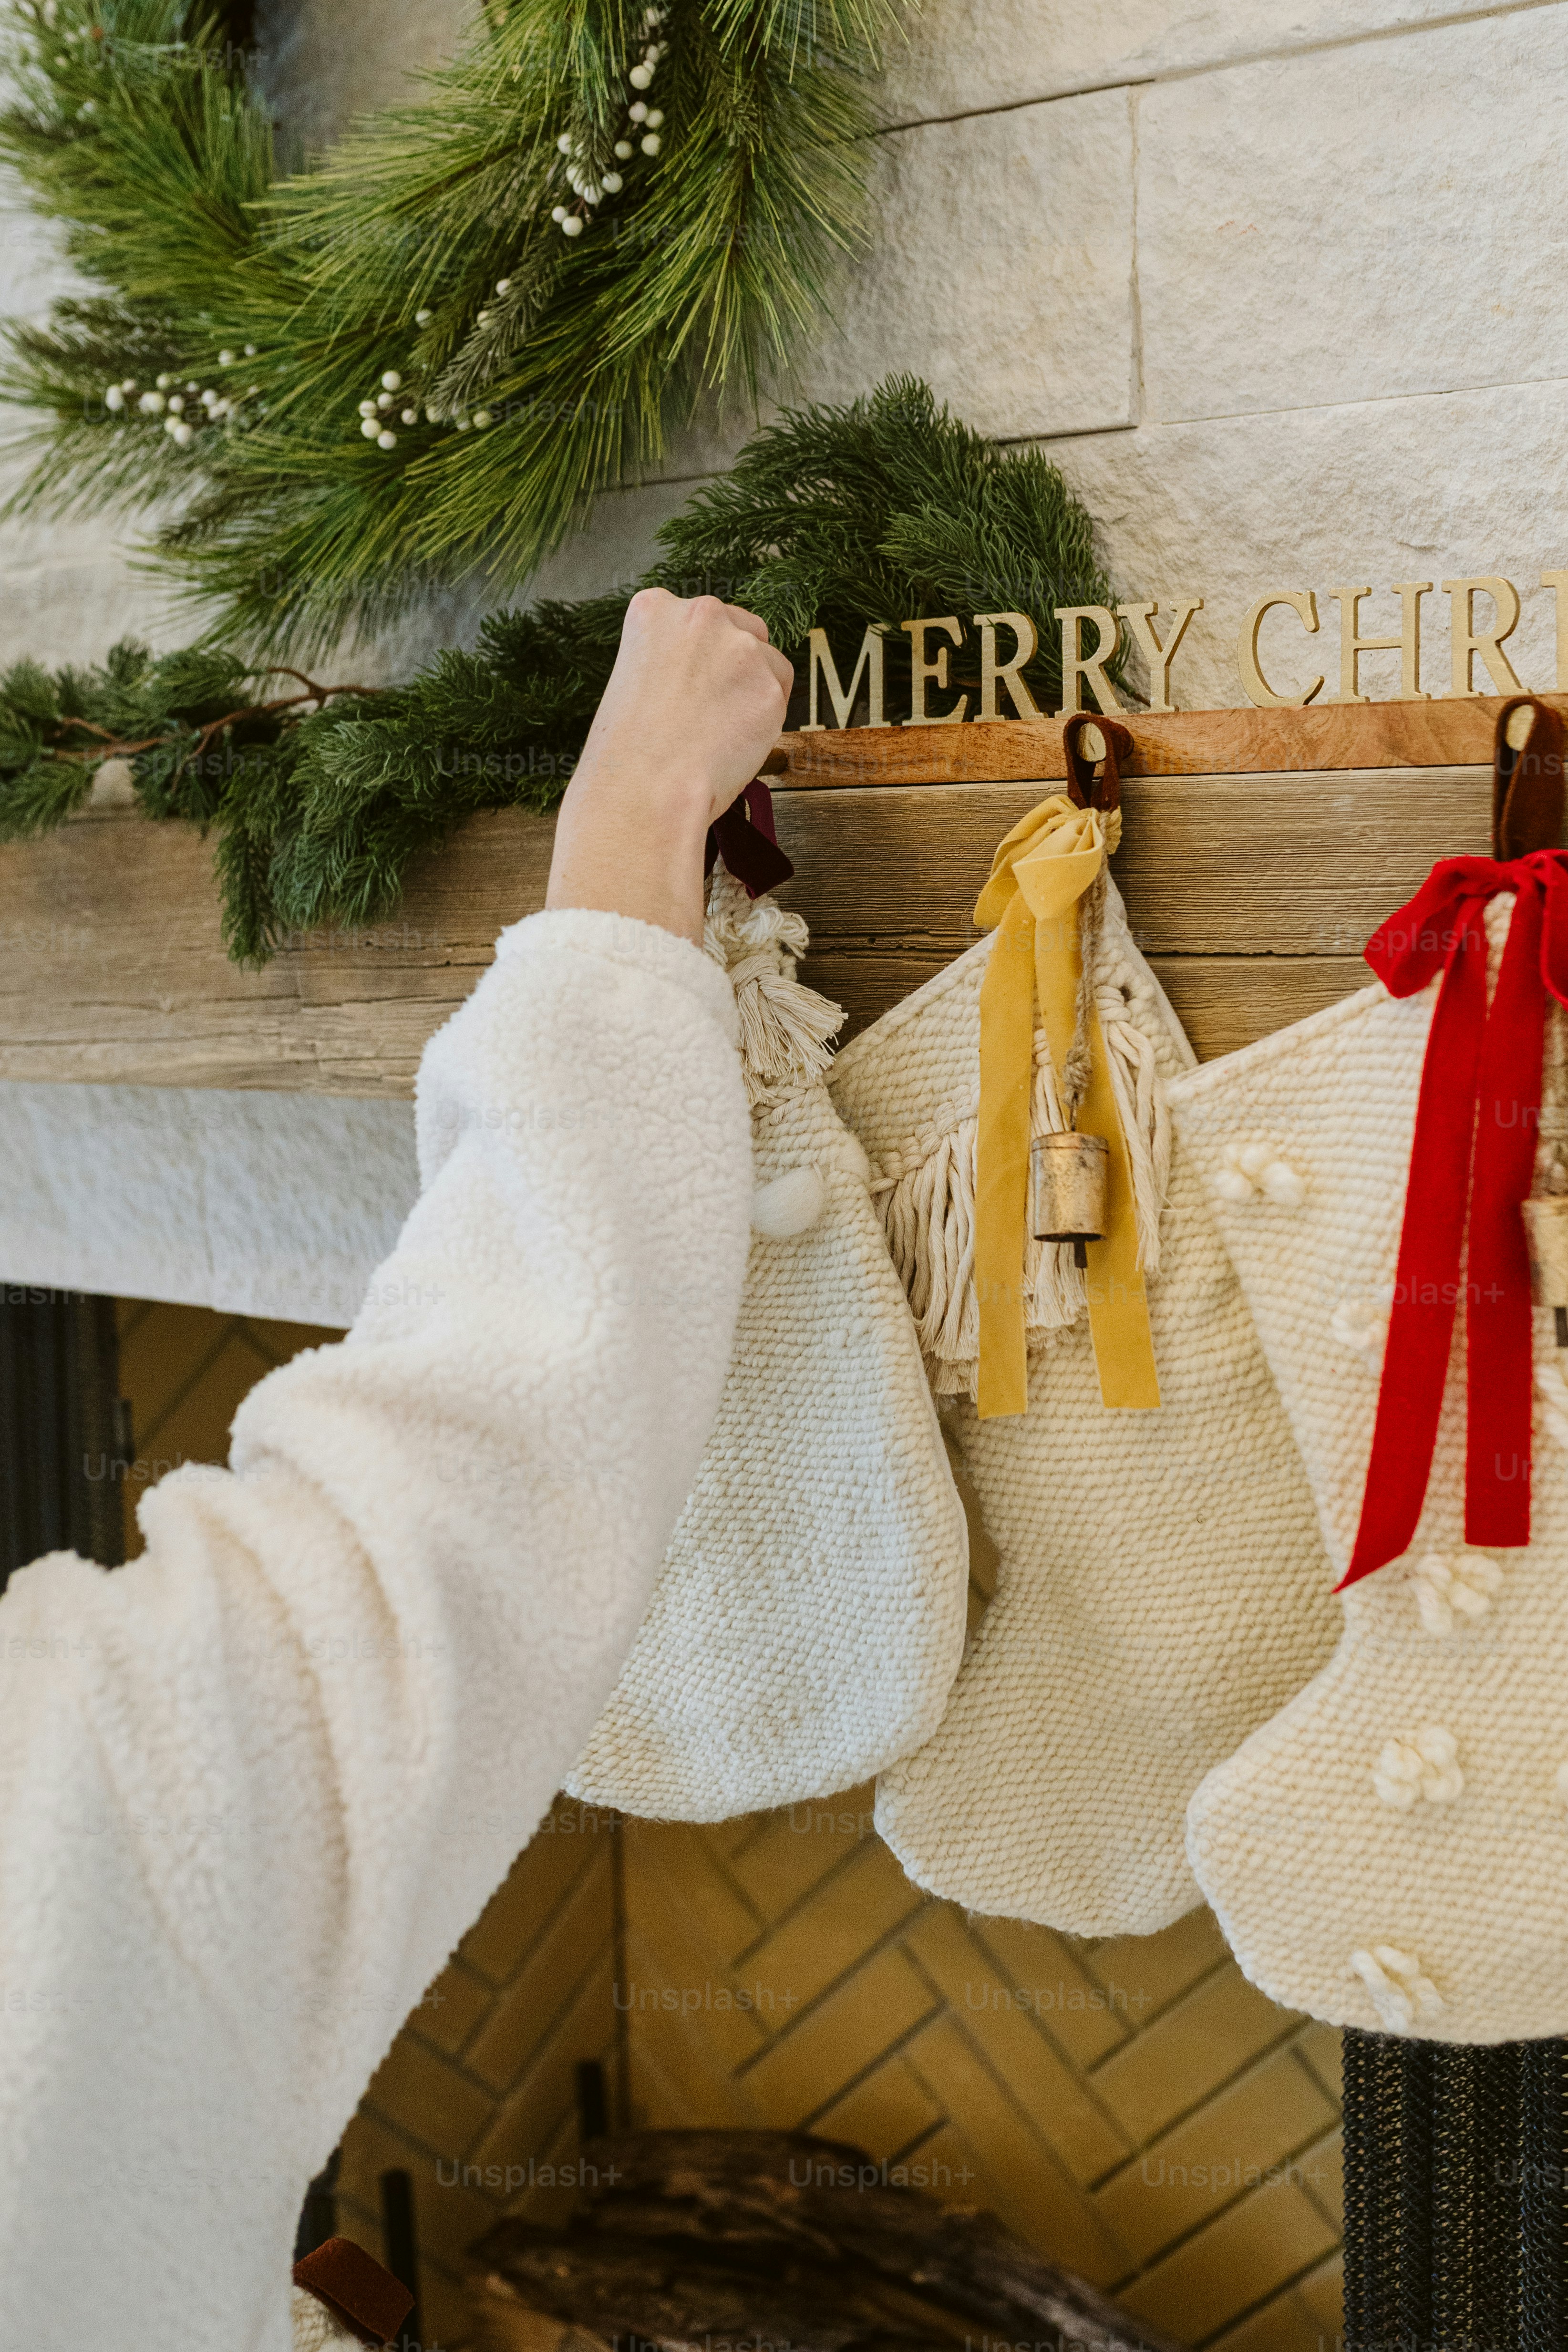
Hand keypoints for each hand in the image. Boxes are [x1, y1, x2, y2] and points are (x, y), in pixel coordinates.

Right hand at [546, 588, 793, 944]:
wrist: (645, 790)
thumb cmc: (628, 752)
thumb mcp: (632, 680)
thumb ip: (672, 660)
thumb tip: (705, 671)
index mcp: (654, 609)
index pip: (700, 620)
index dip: (702, 658)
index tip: (695, 684)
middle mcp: (701, 615)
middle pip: (743, 630)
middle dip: (737, 667)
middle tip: (714, 711)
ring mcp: (740, 648)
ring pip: (770, 663)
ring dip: (756, 693)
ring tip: (721, 733)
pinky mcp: (769, 686)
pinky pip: (780, 699)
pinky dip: (766, 722)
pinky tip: (735, 744)